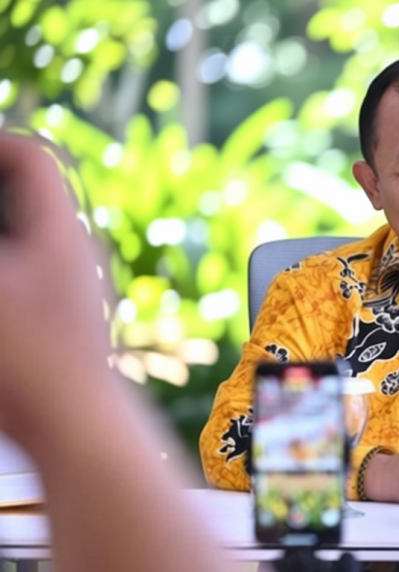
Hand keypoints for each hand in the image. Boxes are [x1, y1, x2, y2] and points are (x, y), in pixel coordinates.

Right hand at [0, 133, 112, 443]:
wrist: (77, 424)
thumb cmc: (31, 359)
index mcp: (60, 232)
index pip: (34, 158)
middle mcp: (75, 251)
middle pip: (31, 193)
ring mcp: (75, 284)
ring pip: (31, 235)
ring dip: (2, 224)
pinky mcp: (67, 316)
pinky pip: (33, 271)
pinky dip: (8, 263)